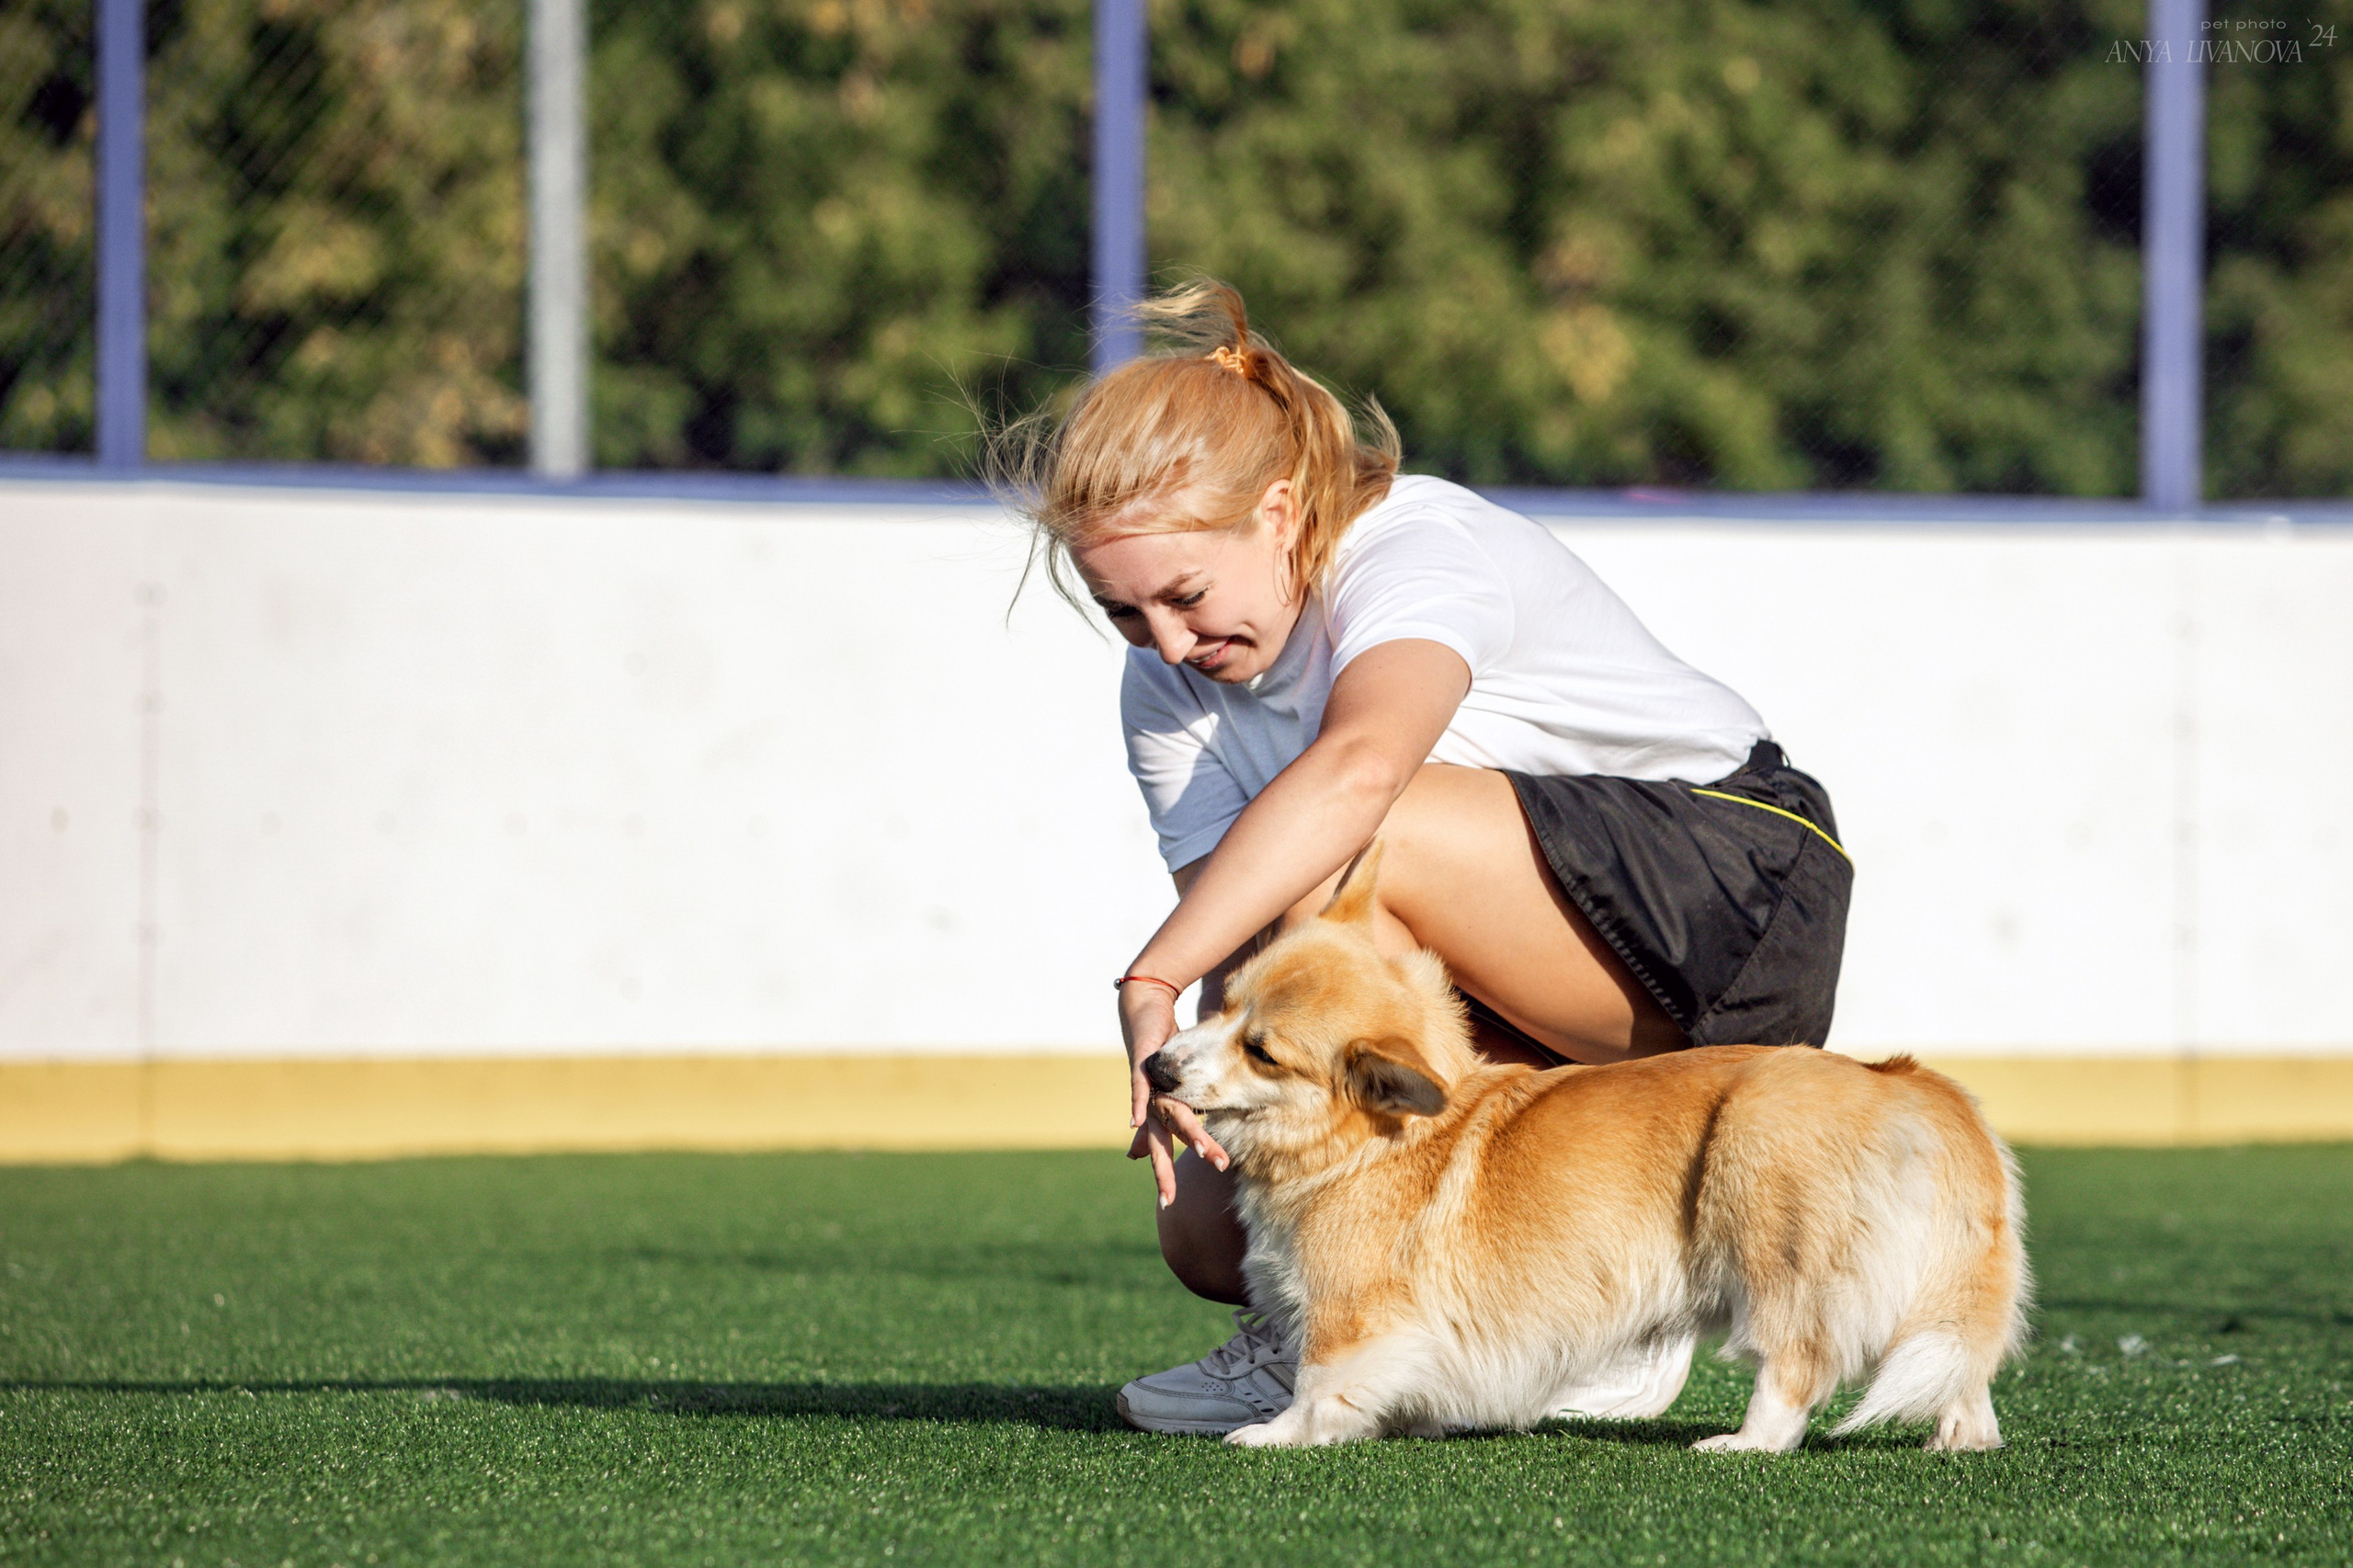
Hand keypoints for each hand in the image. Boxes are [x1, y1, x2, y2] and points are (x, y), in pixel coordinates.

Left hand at [1118, 980, 1228, 1206]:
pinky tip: (1135, 1122)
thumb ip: (1174, 1105)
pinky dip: (1138, 1104)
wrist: (1146, 1011)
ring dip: (1182, 1136)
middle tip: (1169, 1200)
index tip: (1169, 1203)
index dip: (1165, 1174)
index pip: (1167, 1146)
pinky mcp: (1143, 1066)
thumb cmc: (1161, 1047)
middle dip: (1166, 1170)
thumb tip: (1172, 1123)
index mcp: (1161, 1110)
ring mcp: (1147, 1087)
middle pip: (1163, 1141)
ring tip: (1202, 1154)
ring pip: (1164, 1118)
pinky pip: (1139, 1088)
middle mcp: (1152, 1104)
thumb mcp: (1171, 1082)